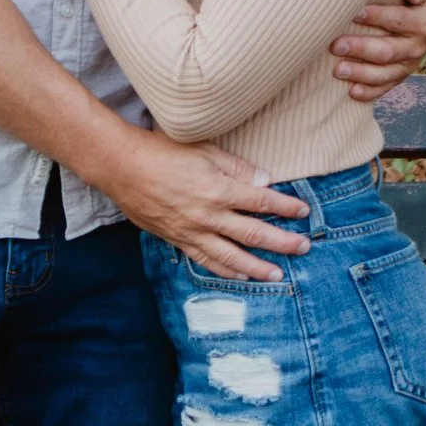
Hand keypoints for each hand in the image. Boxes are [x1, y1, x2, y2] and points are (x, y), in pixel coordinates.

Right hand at [115, 130, 308, 282]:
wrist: (121, 167)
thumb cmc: (161, 151)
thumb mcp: (204, 150)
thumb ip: (236, 167)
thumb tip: (265, 181)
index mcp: (219, 189)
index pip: (262, 202)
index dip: (286, 207)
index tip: (303, 211)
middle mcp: (209, 215)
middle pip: (254, 233)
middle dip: (282, 242)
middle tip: (304, 248)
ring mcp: (193, 231)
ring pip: (232, 256)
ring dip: (258, 267)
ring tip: (278, 275)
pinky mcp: (177, 240)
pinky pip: (206, 260)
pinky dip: (225, 270)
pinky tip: (240, 276)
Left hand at [331, 0, 425, 101]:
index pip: (399, 20)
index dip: (377, 17)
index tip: (354, 12)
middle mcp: (419, 46)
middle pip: (388, 51)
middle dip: (360, 48)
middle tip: (335, 45)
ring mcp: (410, 63)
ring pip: (385, 73)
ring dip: (361, 73)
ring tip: (338, 71)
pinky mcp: (401, 73)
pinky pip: (386, 86)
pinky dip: (370, 92)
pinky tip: (352, 92)